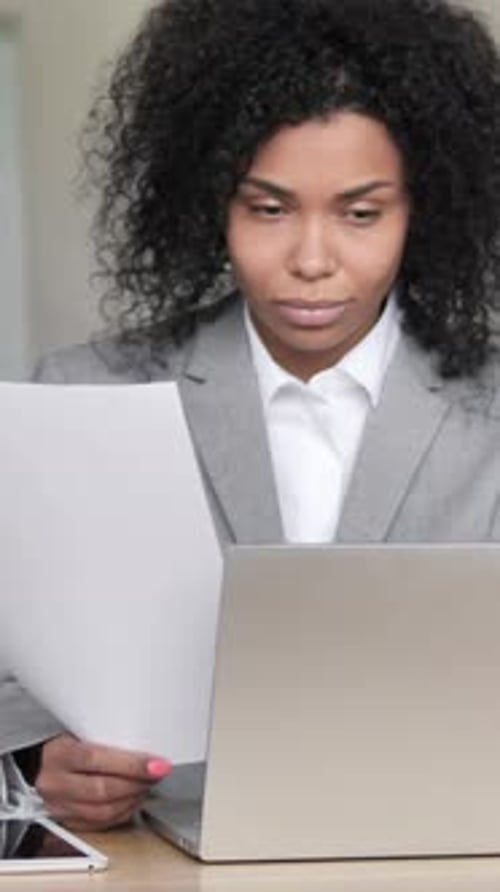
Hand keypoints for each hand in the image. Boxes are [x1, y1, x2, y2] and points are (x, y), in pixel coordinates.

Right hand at [35, 733, 171, 830]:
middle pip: (102, 790)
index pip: (96, 759)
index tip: (157, 764)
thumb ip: (107, 738)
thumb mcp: (81, 730)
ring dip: (133, 799)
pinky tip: (134, 800)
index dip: (131, 764)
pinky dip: (123, 813)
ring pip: (103, 812)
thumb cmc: (66, 740)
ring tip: (149, 785)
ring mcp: (58, 806)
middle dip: (138, 783)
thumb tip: (144, 745)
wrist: (41, 760)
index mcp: (58, 754)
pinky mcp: (66, 821)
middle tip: (158, 773)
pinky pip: (100, 824)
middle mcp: (55, 783)